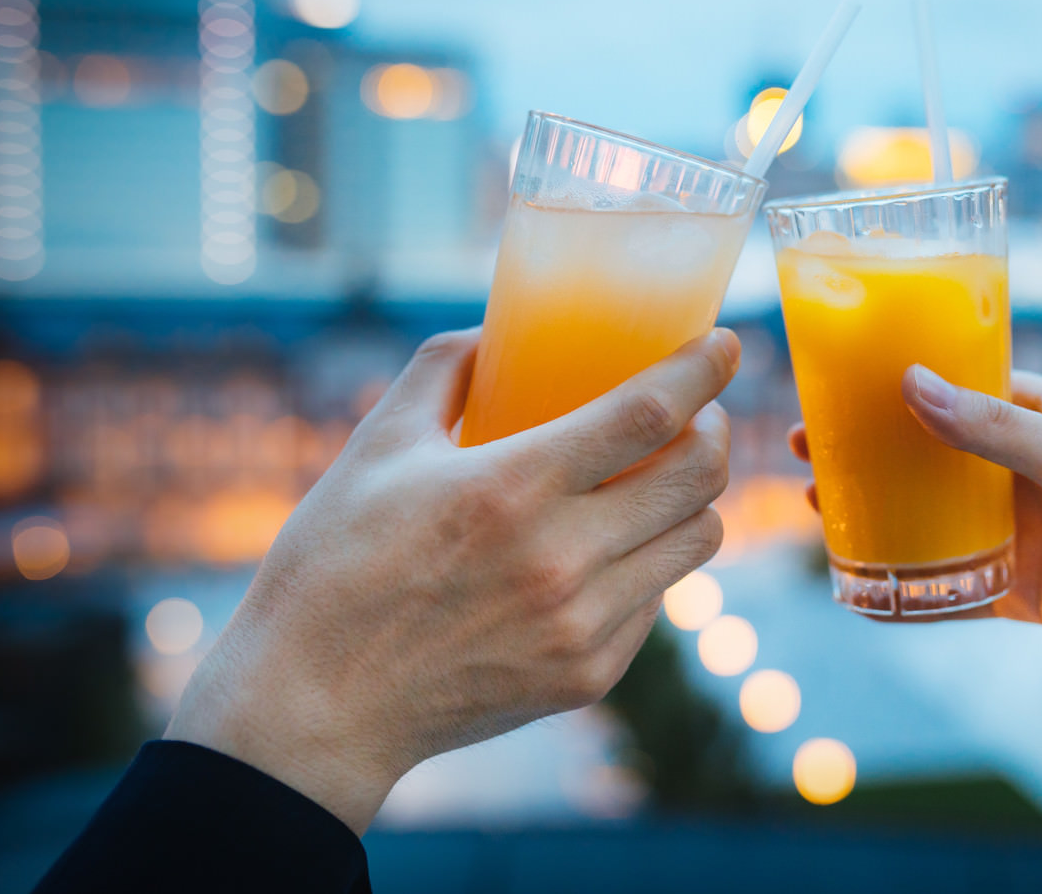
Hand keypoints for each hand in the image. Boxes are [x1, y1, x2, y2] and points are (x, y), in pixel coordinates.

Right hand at [168, 328, 740, 832]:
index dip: (704, 369)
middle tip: (697, 411)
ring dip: (693, 497)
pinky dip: (651, 561)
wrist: (314, 707)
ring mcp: (582, 625)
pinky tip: (614, 548)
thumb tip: (496, 333)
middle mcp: (563, 558)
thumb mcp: (377, 448)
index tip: (727, 344)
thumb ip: (442, 373)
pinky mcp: (588, 676)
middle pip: (699, 476)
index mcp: (513, 487)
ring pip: (696, 541)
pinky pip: (658, 600)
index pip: (651, 412)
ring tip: (661, 479)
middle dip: (716, 428)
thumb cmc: (335, 567)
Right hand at [790, 366, 1041, 666]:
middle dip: (866, 453)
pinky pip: (951, 588)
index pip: (948, 387)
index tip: (829, 386)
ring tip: (818, 513)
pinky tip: (862, 593)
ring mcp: (1018, 529)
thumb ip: (995, 430)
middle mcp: (1019, 469)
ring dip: (877, 516)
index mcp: (1036, 416)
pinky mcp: (1023, 590)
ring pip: (928, 519)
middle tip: (802, 452)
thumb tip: (908, 384)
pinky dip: (908, 591)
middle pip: (924, 455)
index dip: (888, 386)